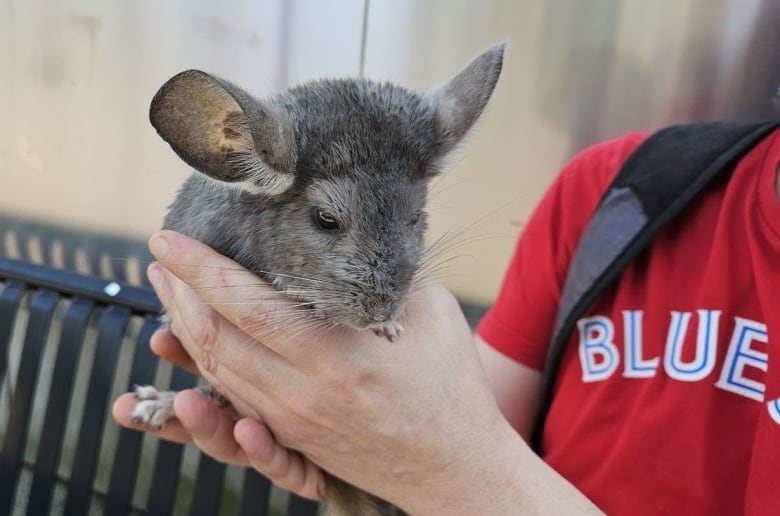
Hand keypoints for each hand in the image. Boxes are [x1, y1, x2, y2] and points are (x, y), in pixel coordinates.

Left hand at [116, 230, 600, 514]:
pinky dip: (205, 364)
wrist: (453, 464)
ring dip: (183, 329)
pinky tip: (199, 340)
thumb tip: (362, 219)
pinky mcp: (291, 437)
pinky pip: (232, 398)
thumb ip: (389, 266)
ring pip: (214, 372)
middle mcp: (303, 394)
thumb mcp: (432, 310)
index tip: (167, 240)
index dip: (199, 268)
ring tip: (170, 292)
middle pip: (214, 339)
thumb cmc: (449, 383)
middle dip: (177, 294)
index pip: (245, 306)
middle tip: (160, 260)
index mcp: (336, 357)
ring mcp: (291, 422)